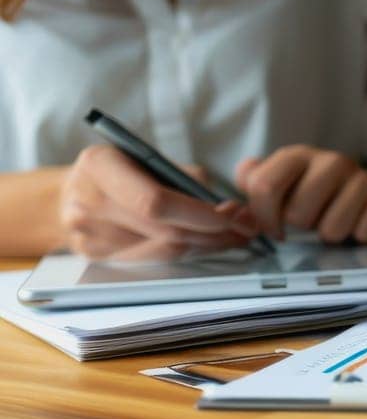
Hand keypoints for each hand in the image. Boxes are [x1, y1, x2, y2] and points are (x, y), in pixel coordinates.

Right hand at [60, 145, 258, 258]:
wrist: (68, 192)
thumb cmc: (119, 170)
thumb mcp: (144, 157)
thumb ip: (183, 177)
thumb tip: (230, 209)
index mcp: (99, 165)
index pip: (155, 202)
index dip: (200, 214)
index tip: (234, 215)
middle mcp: (87, 202)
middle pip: (163, 231)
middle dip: (214, 231)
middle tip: (247, 227)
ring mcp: (87, 235)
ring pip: (163, 251)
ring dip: (205, 244)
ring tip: (232, 235)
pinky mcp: (94, 257)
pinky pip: (152, 260)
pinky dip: (184, 252)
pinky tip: (204, 242)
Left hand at [236, 146, 366, 243]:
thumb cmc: (324, 193)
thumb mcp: (286, 183)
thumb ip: (255, 183)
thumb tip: (239, 183)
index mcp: (297, 156)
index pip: (263, 186)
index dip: (263, 216)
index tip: (274, 227)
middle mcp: (330, 161)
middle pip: (296, 213)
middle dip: (301, 227)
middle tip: (312, 220)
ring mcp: (360, 177)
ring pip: (330, 229)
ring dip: (330, 234)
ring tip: (335, 220)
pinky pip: (359, 233)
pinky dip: (357, 235)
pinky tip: (359, 222)